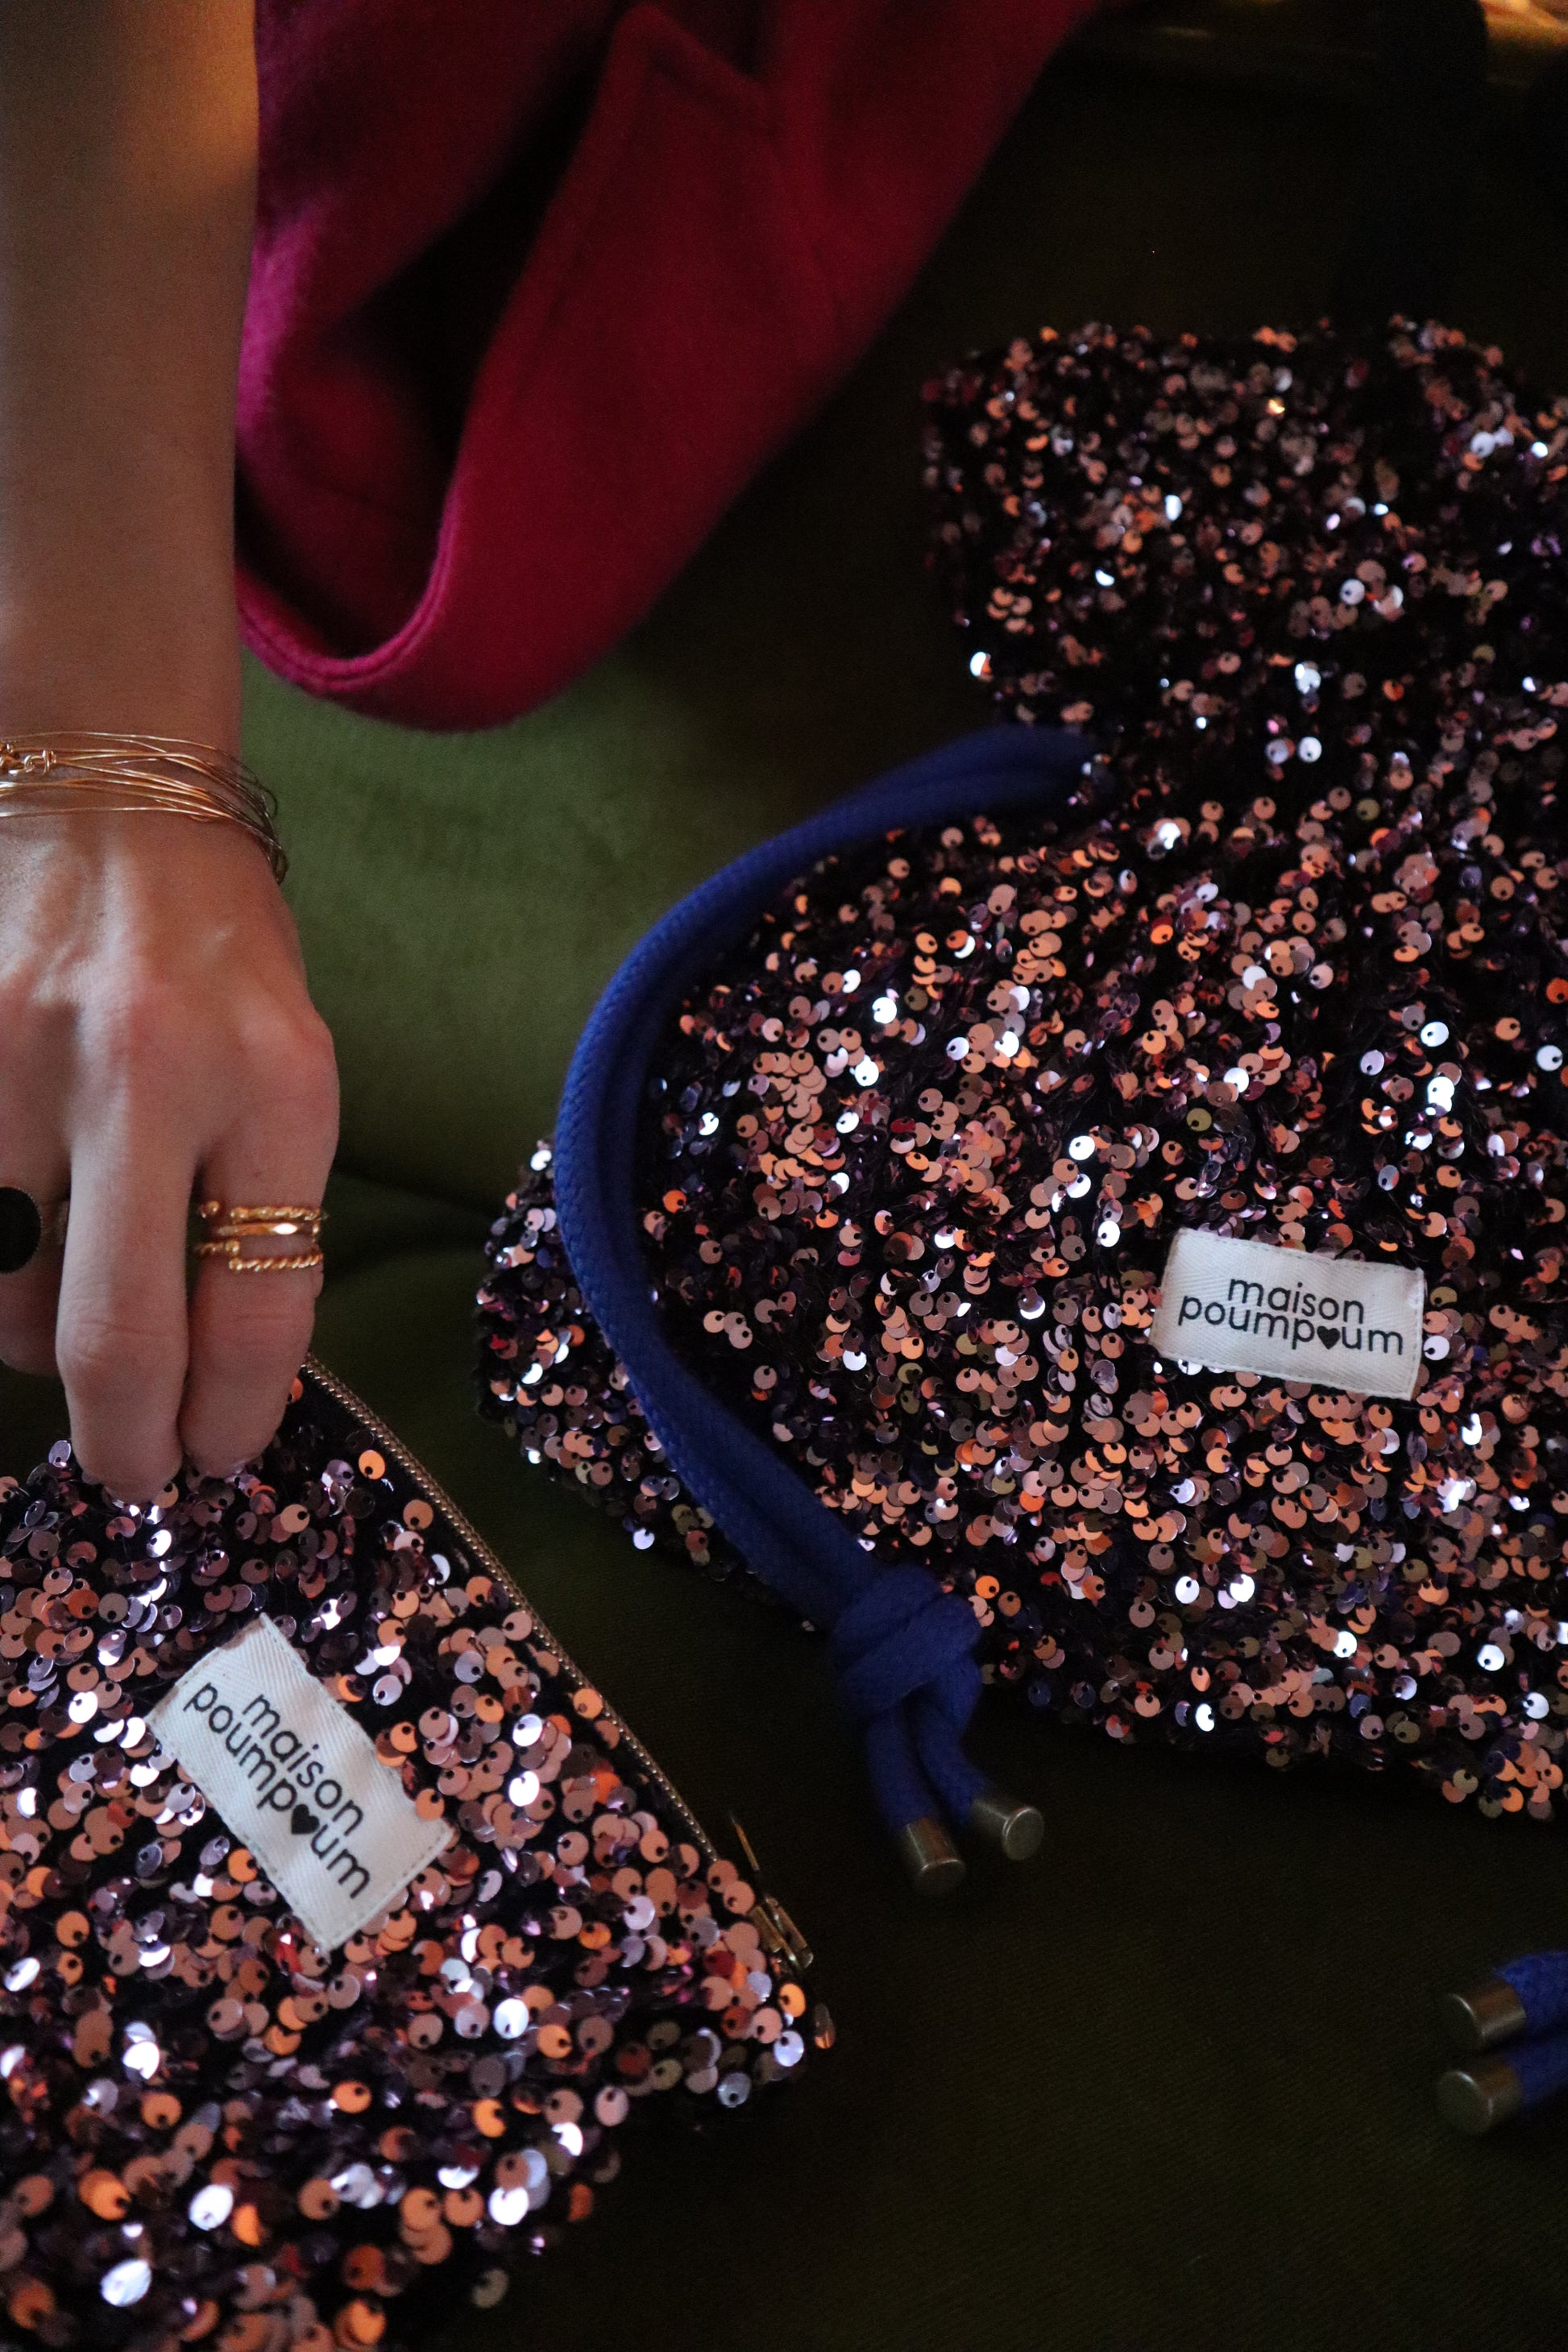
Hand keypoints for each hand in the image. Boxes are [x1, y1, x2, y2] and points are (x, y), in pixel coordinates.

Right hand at [0, 808, 337, 1499]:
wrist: (106, 799)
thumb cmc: (218, 953)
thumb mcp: (290, 1066)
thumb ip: (258, 1206)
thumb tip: (217, 1373)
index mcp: (276, 1085)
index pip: (256, 1310)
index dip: (231, 1418)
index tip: (216, 1457)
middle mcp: (150, 1077)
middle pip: (113, 1339)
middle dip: (124, 1441)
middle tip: (135, 1473)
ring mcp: (23, 1061)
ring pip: (6, 1297)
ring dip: (37, 1346)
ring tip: (69, 1316)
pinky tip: (23, 1255)